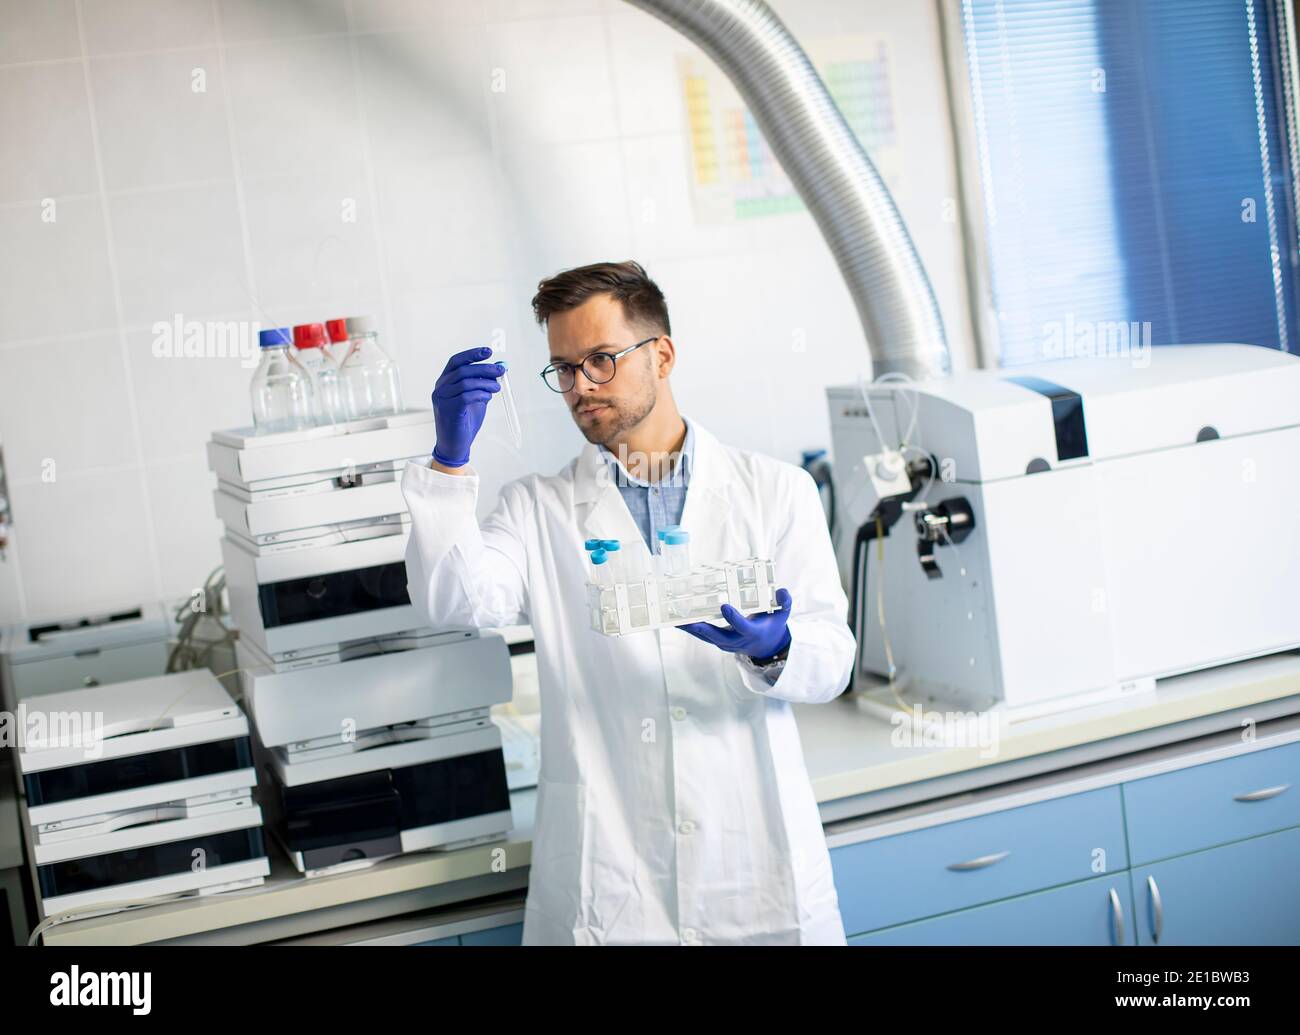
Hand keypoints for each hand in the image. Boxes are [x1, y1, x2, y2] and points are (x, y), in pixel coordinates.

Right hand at [431, 346, 503, 466]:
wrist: (455, 444)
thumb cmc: (465, 420)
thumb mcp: (477, 398)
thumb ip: (484, 383)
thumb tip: (500, 368)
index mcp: (445, 381)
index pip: (456, 361)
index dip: (472, 354)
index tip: (489, 351)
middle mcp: (440, 388)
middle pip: (463, 370)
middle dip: (484, 368)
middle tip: (500, 371)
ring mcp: (441, 399)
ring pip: (465, 383)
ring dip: (485, 383)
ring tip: (497, 387)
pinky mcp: (447, 410)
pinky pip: (465, 397)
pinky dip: (480, 394)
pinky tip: (487, 397)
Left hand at [678, 587, 792, 660]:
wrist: (765, 646)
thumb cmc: (772, 626)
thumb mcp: (782, 615)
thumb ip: (784, 603)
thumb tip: (782, 591)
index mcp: (752, 632)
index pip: (742, 626)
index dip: (733, 618)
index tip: (724, 606)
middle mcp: (736, 640)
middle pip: (717, 636)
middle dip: (702, 629)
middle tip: (688, 620)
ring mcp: (725, 643)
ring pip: (706, 637)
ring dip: (690, 629)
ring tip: (673, 620)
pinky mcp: (717, 641)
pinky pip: (702, 635)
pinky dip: (690, 629)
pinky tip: (676, 621)